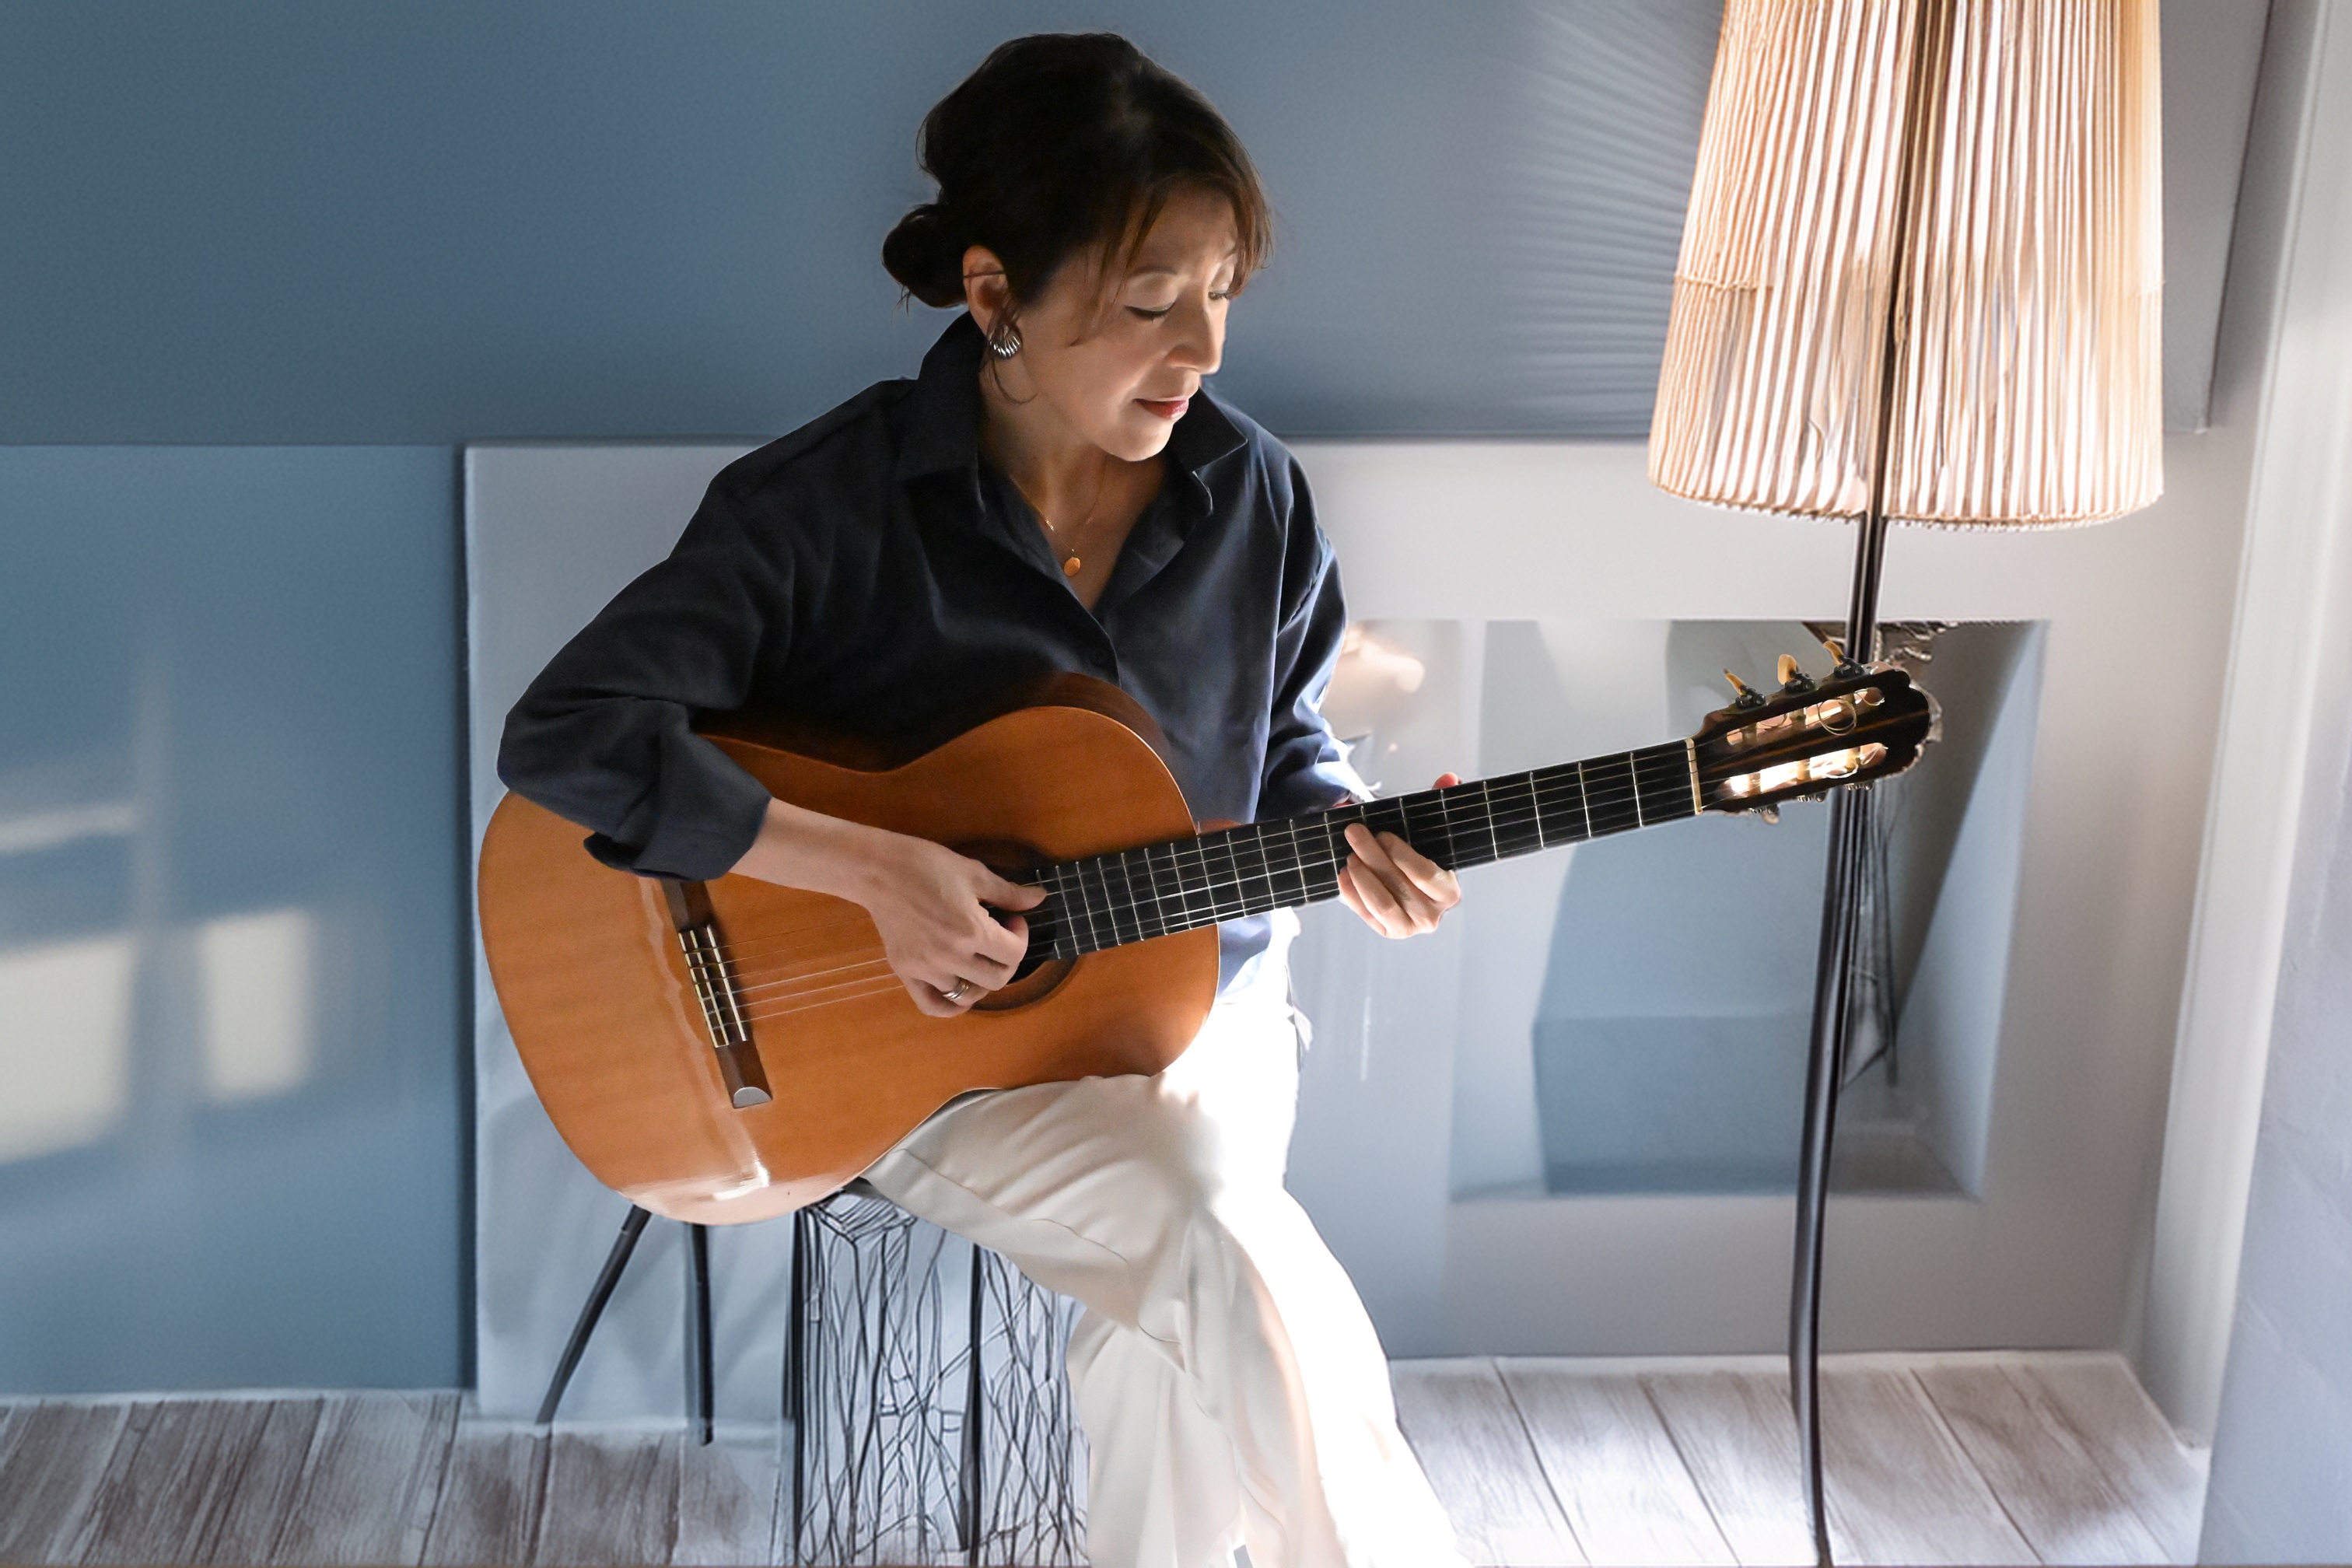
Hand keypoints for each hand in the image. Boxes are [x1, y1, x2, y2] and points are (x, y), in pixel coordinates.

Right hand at [857, 835, 1045, 1015]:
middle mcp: (951, 956)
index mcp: (971, 930)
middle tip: (998, 939)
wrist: (877, 870)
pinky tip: (960, 991)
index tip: (1012, 920)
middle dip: (1007, 959)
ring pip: (968, 994)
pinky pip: (933, 1005)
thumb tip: (1039, 899)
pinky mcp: (906, 973)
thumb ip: (1009, 892)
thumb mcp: (973, 873)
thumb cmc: (926, 865)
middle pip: (997, 979)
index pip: (1014, 954)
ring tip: (978, 958)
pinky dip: (950, 1006)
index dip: (1021, 937)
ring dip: (981, 979)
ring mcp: (926, 969)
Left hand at [1337, 773, 1463, 937]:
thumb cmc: (1417, 855)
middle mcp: (1432, 916)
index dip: (1401, 854)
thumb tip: (1449, 779)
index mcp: (1449, 892)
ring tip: (1349, 854)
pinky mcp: (1387, 932)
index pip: (1425, 874)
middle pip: (1399, 885)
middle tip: (1354, 832)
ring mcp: (1409, 928)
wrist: (1405, 883)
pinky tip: (1343, 875)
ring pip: (1381, 903)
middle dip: (1373, 856)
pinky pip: (1366, 915)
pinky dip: (1352, 894)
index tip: (1382, 834)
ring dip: (1362, 876)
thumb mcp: (1428, 830)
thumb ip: (1440, 802)